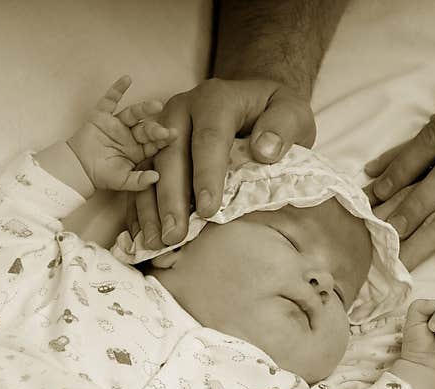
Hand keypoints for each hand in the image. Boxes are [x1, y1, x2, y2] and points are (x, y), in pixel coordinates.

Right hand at [66, 76, 174, 191]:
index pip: (154, 143)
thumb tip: (156, 177)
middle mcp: (131, 135)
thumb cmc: (102, 175)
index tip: (173, 135)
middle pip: (146, 129)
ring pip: (133, 114)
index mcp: (138, 150)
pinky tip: (127, 79)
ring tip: (156, 105)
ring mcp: (117, 124)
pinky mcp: (102, 115)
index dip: (163, 139)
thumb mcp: (122, 182)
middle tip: (163, 130)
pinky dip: (117, 89)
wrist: (78, 168)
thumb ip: (139, 181)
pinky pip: (110, 100)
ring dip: (144, 108)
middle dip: (155, 128)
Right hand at [126, 78, 315, 248]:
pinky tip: (146, 234)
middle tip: (175, 234)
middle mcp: (182, 111)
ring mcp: (164, 131)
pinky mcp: (156, 149)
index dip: (207, 176)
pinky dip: (142, 207)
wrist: (255, 102)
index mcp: (216, 100)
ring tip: (158, 241)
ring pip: (150, 169)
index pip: (209, 138)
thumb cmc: (275, 113)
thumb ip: (283, 126)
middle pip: (171, 155)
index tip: (209, 210)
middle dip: (171, 198)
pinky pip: (142, 178)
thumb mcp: (292, 111)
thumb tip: (265, 151)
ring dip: (151, 207)